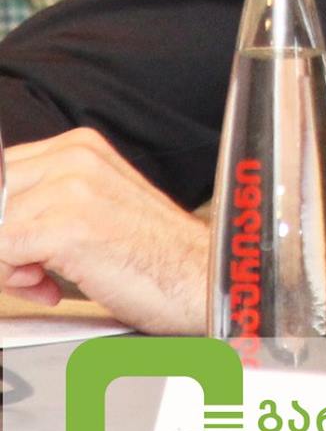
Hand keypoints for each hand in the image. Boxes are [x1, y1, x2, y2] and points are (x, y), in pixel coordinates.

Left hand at [0, 128, 207, 333]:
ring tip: (46, 277)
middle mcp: (75, 158)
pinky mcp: (67, 227)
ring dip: (8, 264)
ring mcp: (71, 189)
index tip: (21, 244)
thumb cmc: (155, 253)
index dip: (4, 216)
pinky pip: (1, 252)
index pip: (1, 174)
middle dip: (3, 237)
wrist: (200, 278)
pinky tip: (50, 284)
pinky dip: (15, 279)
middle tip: (32, 266)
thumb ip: (45, 199)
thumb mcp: (96, 204)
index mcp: (80, 146)